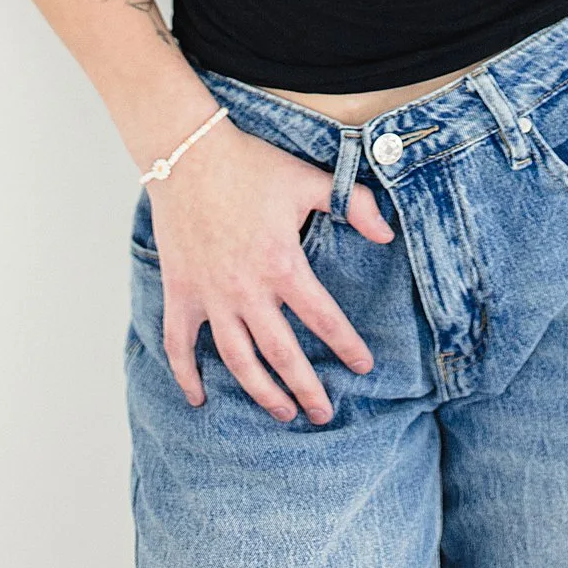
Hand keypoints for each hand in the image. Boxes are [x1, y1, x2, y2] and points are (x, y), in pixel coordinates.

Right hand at [145, 116, 394, 424]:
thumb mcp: (308, 180)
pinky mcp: (180, 292)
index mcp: (282, 264)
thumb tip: (387, 235)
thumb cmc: (250, 164)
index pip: (324, 318)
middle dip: (306, 389)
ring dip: (260, 392)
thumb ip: (353, 204)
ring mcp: (210, 295)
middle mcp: (247, 289)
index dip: (347, 345)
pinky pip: (179, 344)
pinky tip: (198, 398)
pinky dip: (186, 374)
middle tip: (323, 414)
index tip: (363, 367)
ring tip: (282, 413)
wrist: (188, 153)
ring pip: (237, 359)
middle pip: (282, 354)